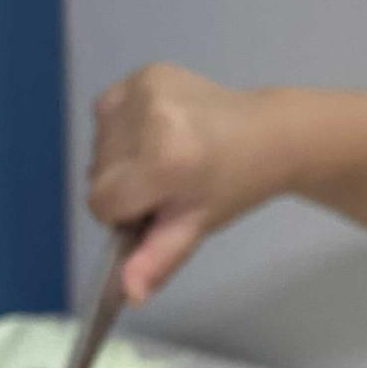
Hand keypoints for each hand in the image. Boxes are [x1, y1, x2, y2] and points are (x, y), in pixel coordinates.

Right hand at [87, 65, 284, 303]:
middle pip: (97, 173)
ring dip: (123, 158)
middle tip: (171, 182)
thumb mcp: (197, 227)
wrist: (269, 133)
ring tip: (169, 156)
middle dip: (126, 186)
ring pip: (98, 145)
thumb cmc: (236, 185)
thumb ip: (157, 258)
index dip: (126, 213)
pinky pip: (107, 113)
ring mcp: (146, 89)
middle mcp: (151, 118)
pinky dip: (124, 129)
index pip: (102, 202)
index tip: (158, 207)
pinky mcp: (146, 73)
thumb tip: (127, 294)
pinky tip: (159, 132)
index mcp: (165, 160)